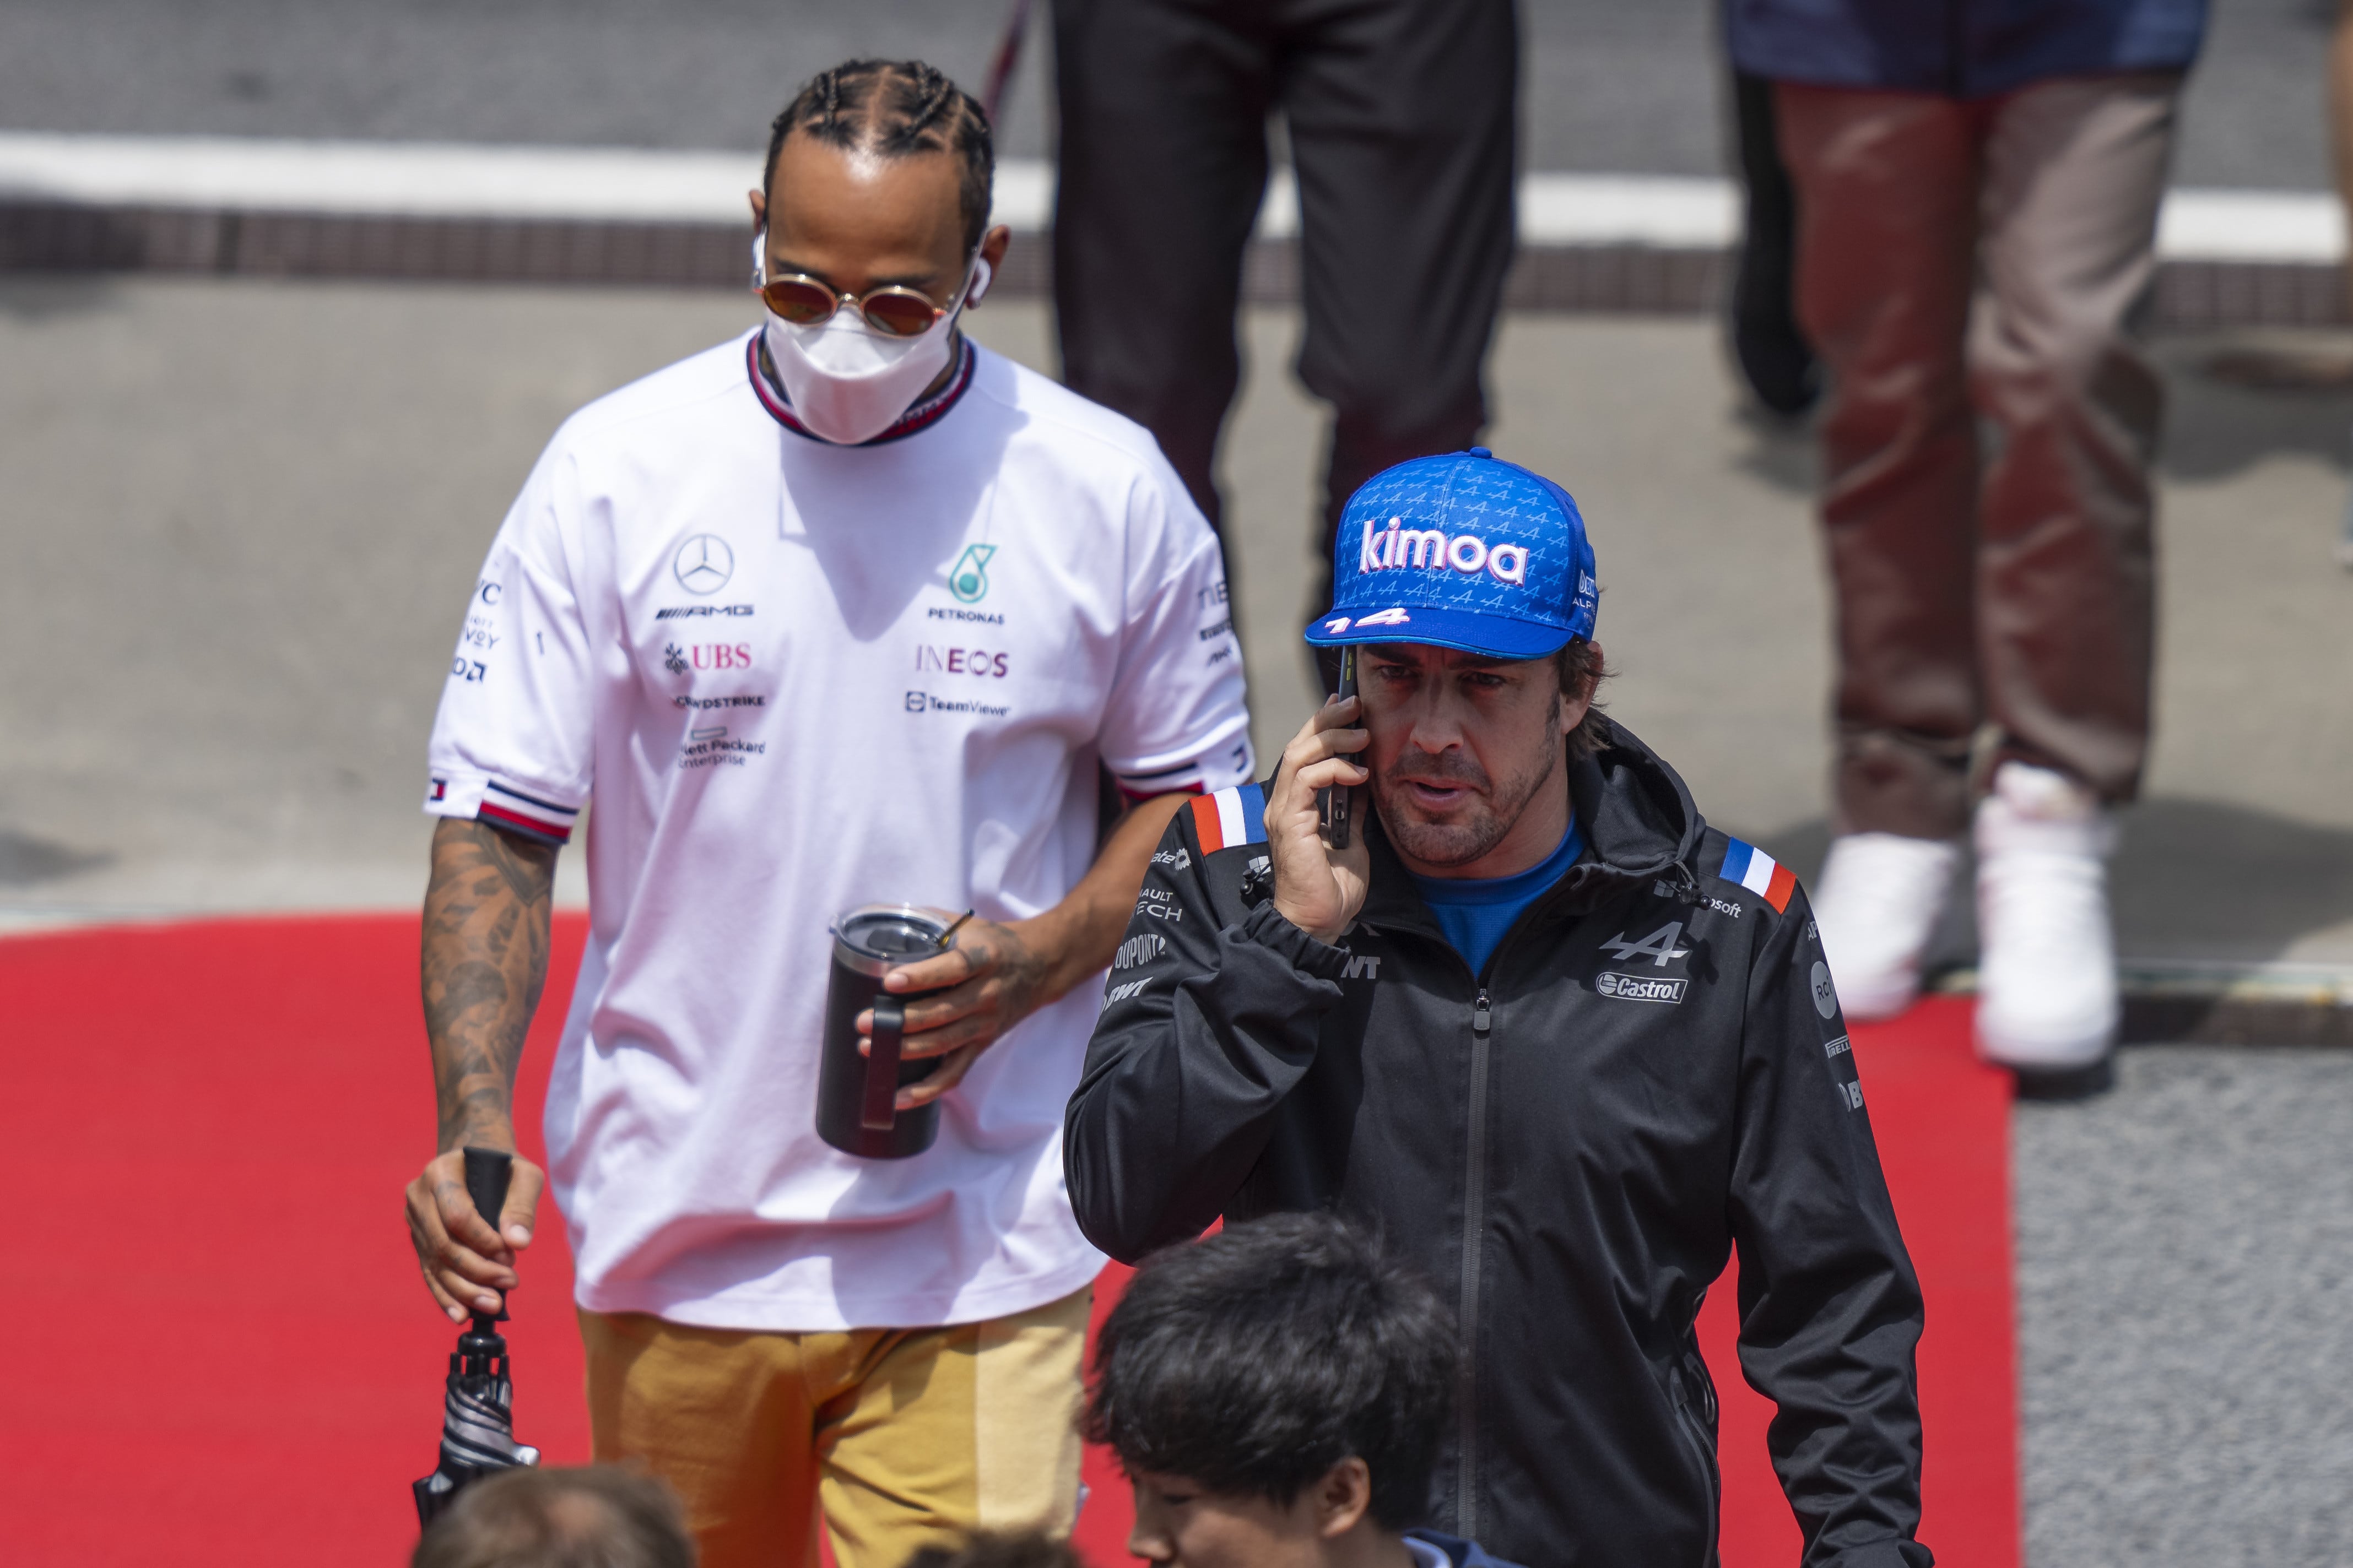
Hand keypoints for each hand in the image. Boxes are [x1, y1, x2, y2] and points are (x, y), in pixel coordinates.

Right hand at [404, 1146, 544, 1323]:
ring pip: (435, 1263)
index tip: (510, 1256)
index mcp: (440, 1173)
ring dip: (464, 1289)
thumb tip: (518, 1244)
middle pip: (444, 1244)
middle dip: (477, 1271)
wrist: (476, 1160)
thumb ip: (522, 1205)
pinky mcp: (418, 1240)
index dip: (483, 1241)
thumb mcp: (524, 1175)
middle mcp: (419, 1197)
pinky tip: (461, 1314)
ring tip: (492, 1305)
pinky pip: (429, 1271)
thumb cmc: (505, 1167)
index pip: (457, 1215)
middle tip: (509, 1283)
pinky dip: (446, 1295)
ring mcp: (414, 1220)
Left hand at [859, 916, 1055, 1109]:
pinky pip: (955, 1073)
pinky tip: (899, 1098)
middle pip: (943, 1013)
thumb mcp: (968, 926)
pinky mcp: (982, 1044)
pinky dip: (928, 1090)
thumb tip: (881, 919)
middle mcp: (987, 993)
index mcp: (984, 958)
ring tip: (870, 1048)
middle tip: (865, 1022)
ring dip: (906, 1050)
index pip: (952, 969)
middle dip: (901, 1021)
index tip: (889, 981)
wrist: (1040, 966)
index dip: (921, 977)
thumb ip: (929, 924)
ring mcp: (985, 1023)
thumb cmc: (993, 943)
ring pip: (944, 1044)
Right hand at [1268, 694, 1372, 942]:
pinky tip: (1359, 773)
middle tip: (1355, 702)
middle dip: (1327, 719)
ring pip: (1298, 755)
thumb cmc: (1331, 888)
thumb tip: (1363, 780)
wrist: (1318, 923)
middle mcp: (1283, 803)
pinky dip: (1334, 769)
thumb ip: (1351, 809)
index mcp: (1296, 805)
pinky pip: (1306, 780)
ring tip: (1362, 733)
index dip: (1322, 724)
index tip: (1345, 703)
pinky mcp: (1289, 823)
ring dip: (1332, 737)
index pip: (1304, 752)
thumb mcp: (1351, 838)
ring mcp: (1283, 812)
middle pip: (1298, 744)